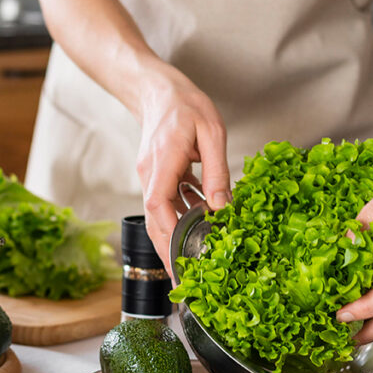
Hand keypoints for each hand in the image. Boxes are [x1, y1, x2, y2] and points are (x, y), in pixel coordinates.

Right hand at [135, 68, 230, 272]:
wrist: (158, 89)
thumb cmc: (186, 104)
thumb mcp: (212, 133)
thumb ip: (217, 172)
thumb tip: (223, 209)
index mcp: (163, 161)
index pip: (157, 206)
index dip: (168, 235)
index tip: (180, 260)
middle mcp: (149, 173)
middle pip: (153, 221)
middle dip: (167, 252)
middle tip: (183, 282)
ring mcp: (150, 175)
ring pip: (159, 215)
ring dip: (174, 238)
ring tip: (194, 263)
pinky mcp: (156, 175)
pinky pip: (165, 203)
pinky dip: (179, 217)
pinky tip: (199, 225)